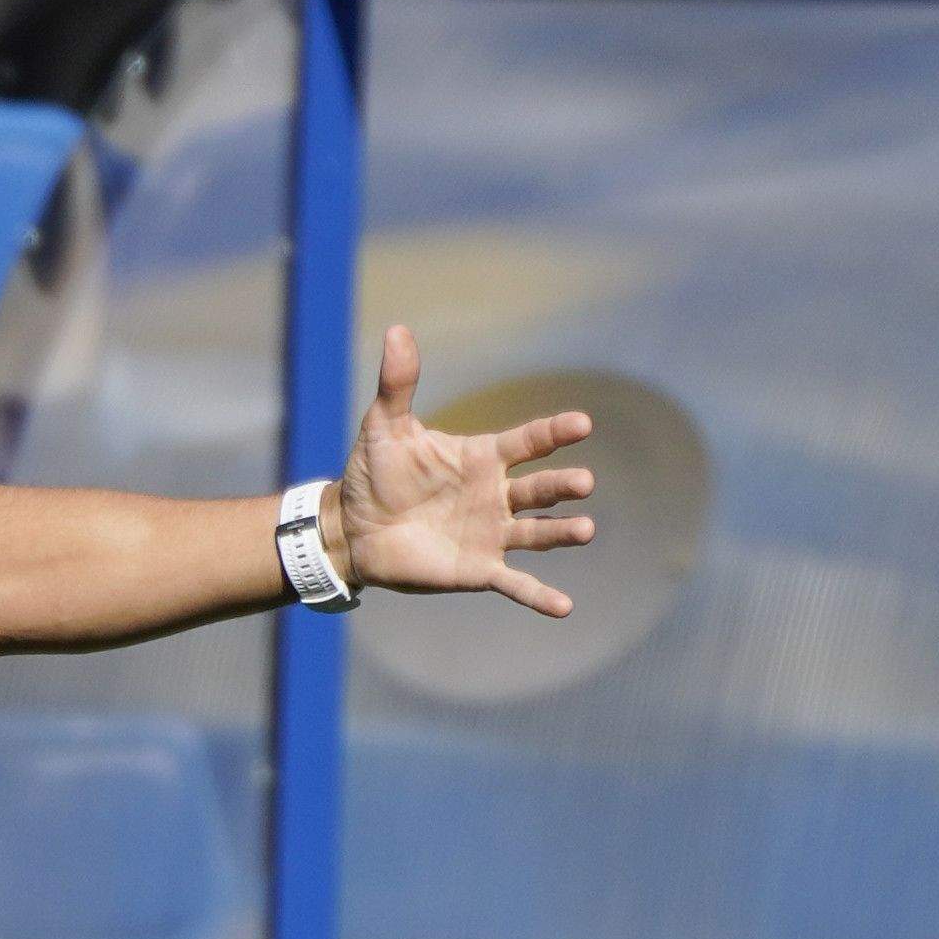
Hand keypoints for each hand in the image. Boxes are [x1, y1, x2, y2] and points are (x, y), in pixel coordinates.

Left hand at [335, 327, 598, 613]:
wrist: (352, 528)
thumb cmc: (373, 474)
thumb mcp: (384, 426)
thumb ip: (398, 383)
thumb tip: (397, 330)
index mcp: (483, 457)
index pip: (529, 442)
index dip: (554, 433)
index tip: (582, 424)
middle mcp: (497, 494)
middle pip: (541, 488)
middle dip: (563, 486)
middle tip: (583, 483)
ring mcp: (491, 533)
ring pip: (537, 533)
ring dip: (562, 533)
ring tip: (586, 530)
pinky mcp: (478, 569)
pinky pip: (514, 584)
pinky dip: (539, 596)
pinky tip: (564, 608)